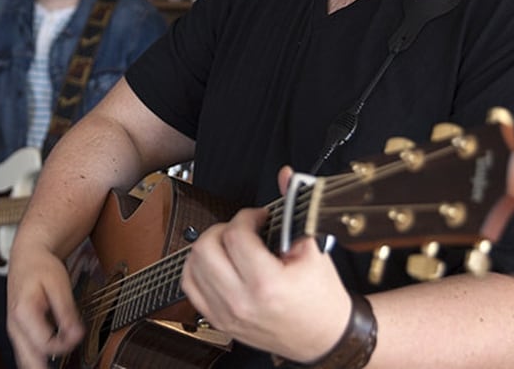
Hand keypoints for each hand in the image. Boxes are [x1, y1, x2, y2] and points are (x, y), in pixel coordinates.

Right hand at [6, 239, 83, 368]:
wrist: (27, 256)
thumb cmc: (41, 267)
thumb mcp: (59, 284)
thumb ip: (66, 312)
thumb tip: (76, 335)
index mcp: (23, 313)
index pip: (45, 345)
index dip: (66, 345)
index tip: (79, 334)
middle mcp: (14, 326)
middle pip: (29, 362)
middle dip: (48, 367)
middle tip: (67, 357)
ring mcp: (15, 331)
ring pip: (25, 362)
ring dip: (41, 366)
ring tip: (58, 358)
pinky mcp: (19, 332)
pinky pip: (26, 354)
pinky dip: (39, 360)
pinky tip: (51, 358)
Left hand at [180, 166, 351, 362]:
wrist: (323, 336)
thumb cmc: (321, 298)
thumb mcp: (314, 250)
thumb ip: (295, 209)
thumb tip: (286, 176)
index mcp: (267, 285)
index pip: (236, 235)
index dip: (248, 216)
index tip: (259, 217)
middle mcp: (241, 301)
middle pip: (206, 248)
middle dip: (223, 229)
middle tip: (242, 230)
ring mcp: (226, 313)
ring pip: (192, 265)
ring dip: (209, 247)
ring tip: (232, 246)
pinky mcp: (219, 320)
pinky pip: (190, 286)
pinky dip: (198, 268)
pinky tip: (217, 263)